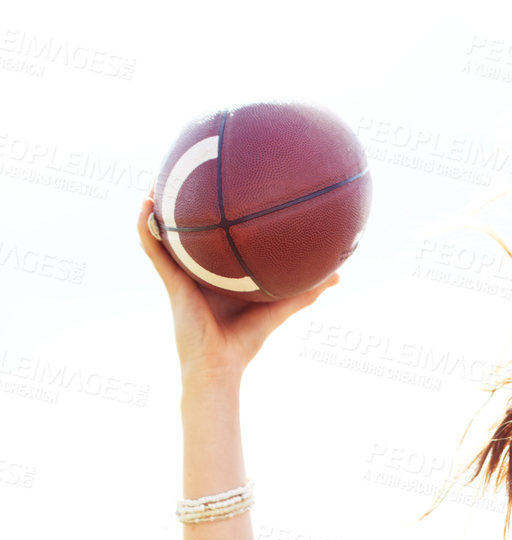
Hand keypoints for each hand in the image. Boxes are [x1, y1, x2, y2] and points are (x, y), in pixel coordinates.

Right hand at [136, 190, 340, 381]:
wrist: (219, 365)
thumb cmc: (246, 341)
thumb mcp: (279, 307)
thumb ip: (305, 291)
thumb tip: (339, 276)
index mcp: (216, 275)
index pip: (215, 243)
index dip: (215, 219)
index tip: (224, 190)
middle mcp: (196, 271)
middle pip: (187, 234)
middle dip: (184, 206)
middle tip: (188, 174)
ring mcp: (179, 275)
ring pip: (163, 235)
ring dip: (157, 208)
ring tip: (156, 179)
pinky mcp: (169, 281)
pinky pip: (152, 248)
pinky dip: (145, 226)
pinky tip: (145, 203)